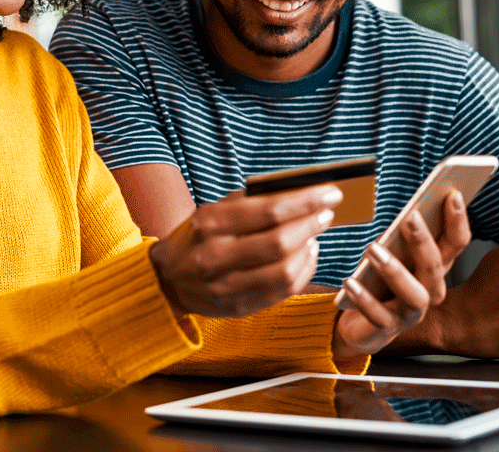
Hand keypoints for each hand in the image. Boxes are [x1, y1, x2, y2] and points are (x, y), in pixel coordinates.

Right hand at [149, 186, 341, 317]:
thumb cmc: (197, 237)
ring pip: (285, 271)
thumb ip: (249, 201)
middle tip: (327, 214)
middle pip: (280, 242)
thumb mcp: (213, 211)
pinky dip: (303, 272)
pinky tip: (306, 257)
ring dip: (309, 250)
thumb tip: (297, 192)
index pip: (269, 211)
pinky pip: (282, 292)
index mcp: (210, 224)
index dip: (306, 202)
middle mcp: (216, 256)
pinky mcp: (238, 307)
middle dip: (311, 225)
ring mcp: (226, 286)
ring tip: (314, 236)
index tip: (331, 193)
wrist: (167, 279)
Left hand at [332, 189, 470, 359]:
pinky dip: (364, 298)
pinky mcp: (387, 329)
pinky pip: (377, 315)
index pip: (456, 243)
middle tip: (409, 216)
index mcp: (435, 268)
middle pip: (435, 266)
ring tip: (372, 249)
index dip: (458, 220)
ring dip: (394, 270)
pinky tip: (349, 282)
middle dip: (424, 241)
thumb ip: (402, 236)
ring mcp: (411, 313)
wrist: (361, 324)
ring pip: (414, 294)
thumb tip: (410, 210)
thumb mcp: (392, 253)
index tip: (452, 194)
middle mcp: (430, 291)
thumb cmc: (380, 280)